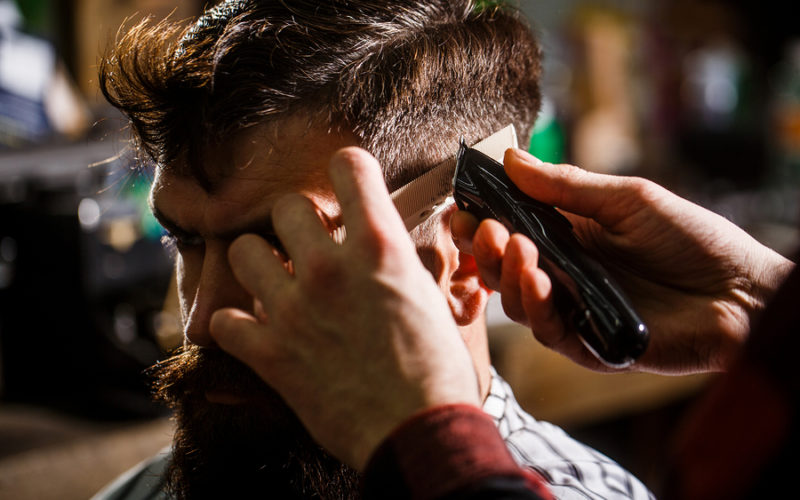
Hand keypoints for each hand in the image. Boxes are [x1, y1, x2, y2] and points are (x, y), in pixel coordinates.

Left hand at [209, 147, 479, 469]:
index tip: (346, 183)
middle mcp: (330, 267)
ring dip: (258, 265)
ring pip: (242, 251)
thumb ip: (400, 263)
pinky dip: (236, 325)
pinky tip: (254, 332)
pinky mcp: (270, 354)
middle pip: (286, 207)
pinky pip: (223, 320)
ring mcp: (294, 309)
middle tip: (308, 247)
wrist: (420, 432)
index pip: (349, 167)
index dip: (347, 169)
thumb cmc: (437, 370)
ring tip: (274, 283)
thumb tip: (388, 243)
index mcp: (380, 248)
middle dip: (296, 223)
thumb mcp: (430, 300)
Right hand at [451, 148, 794, 373]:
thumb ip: (567, 186)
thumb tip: (511, 158)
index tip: (462, 205)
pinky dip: (536, 306)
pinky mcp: (590, 345)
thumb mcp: (628, 200)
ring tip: (513, 246)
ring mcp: (575, 311)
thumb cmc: (692, 240)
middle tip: (482, 227)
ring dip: (506, 274)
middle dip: (484, 248)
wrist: (744, 292)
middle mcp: (565, 275)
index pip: (510, 229)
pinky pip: (549, 331)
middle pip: (504, 268)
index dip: (481, 220)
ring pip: (518, 301)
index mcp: (570, 238)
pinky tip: (538, 281)